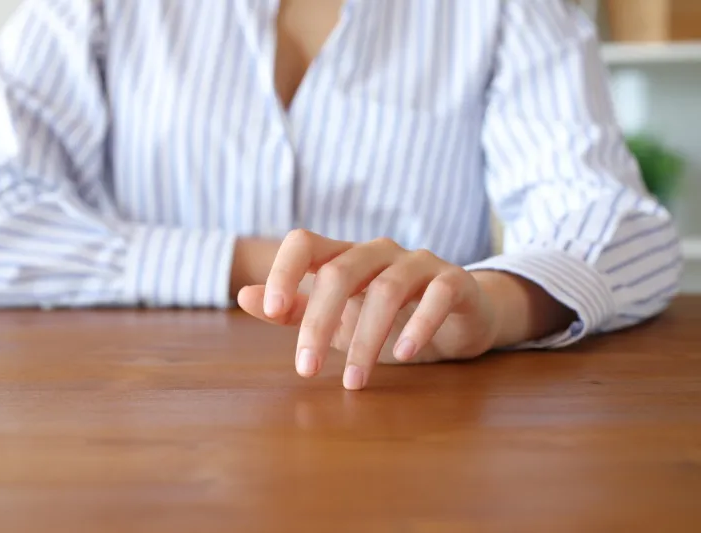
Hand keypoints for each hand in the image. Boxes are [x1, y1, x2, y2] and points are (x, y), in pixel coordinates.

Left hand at [237, 230, 501, 390]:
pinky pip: (438, 294)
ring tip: (354, 381)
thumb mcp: (336, 318)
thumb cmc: (386, 317)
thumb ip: (293, 309)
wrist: (456, 319)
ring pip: (387, 289)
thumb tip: (244, 296)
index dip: (284, 270)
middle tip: (307, 368)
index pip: (304, 243)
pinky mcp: (455, 281)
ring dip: (367, 338)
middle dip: (319, 321)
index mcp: (344, 256)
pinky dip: (420, 324)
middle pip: (341, 272)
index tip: (272, 310)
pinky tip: (404, 354)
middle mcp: (379, 252)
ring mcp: (419, 263)